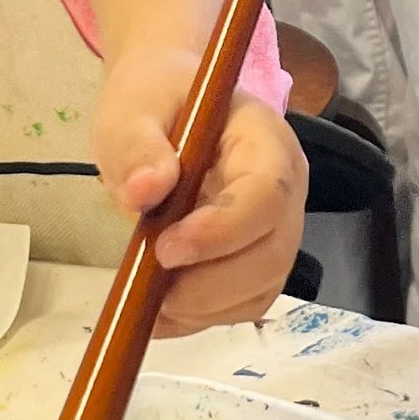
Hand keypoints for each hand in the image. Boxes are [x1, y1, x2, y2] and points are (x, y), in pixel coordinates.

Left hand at [93, 56, 307, 334]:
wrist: (168, 106)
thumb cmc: (157, 101)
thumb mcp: (133, 108)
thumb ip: (137, 144)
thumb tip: (147, 190)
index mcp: (265, 140)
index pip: (267, 192)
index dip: (224, 229)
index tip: (165, 248)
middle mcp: (285, 190)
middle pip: (274, 251)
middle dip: (213, 283)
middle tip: (151, 285)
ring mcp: (277, 229)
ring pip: (263, 287)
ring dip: (206, 307)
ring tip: (149, 299)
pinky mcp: (257, 260)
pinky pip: (244, 303)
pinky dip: (202, 318)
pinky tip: (159, 310)